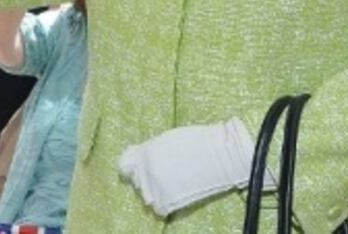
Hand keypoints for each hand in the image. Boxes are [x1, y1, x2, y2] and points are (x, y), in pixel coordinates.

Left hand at [117, 118, 256, 216]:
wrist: (222, 156)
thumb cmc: (199, 142)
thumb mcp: (167, 140)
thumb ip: (150, 150)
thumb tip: (140, 156)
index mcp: (145, 154)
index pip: (124, 164)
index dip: (133, 164)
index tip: (139, 164)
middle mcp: (146, 172)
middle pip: (135, 179)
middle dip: (144, 176)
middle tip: (162, 173)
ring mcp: (156, 188)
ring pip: (145, 194)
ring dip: (153, 189)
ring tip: (169, 183)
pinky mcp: (169, 201)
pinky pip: (158, 206)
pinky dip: (162, 202)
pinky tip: (173, 195)